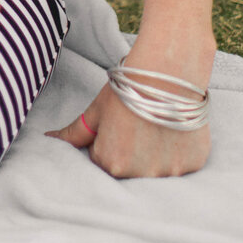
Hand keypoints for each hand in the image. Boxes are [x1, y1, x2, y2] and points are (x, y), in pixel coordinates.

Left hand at [47, 81, 211, 177]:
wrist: (169, 67)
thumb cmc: (128, 86)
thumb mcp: (97, 109)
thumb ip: (75, 132)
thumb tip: (49, 138)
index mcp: (112, 163)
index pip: (102, 159)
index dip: (108, 137)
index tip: (118, 120)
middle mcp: (141, 174)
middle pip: (129, 167)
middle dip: (130, 149)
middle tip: (137, 121)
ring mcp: (170, 171)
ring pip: (156, 166)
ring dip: (154, 150)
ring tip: (156, 122)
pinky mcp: (193, 163)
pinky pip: (180, 162)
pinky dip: (176, 148)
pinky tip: (173, 126)